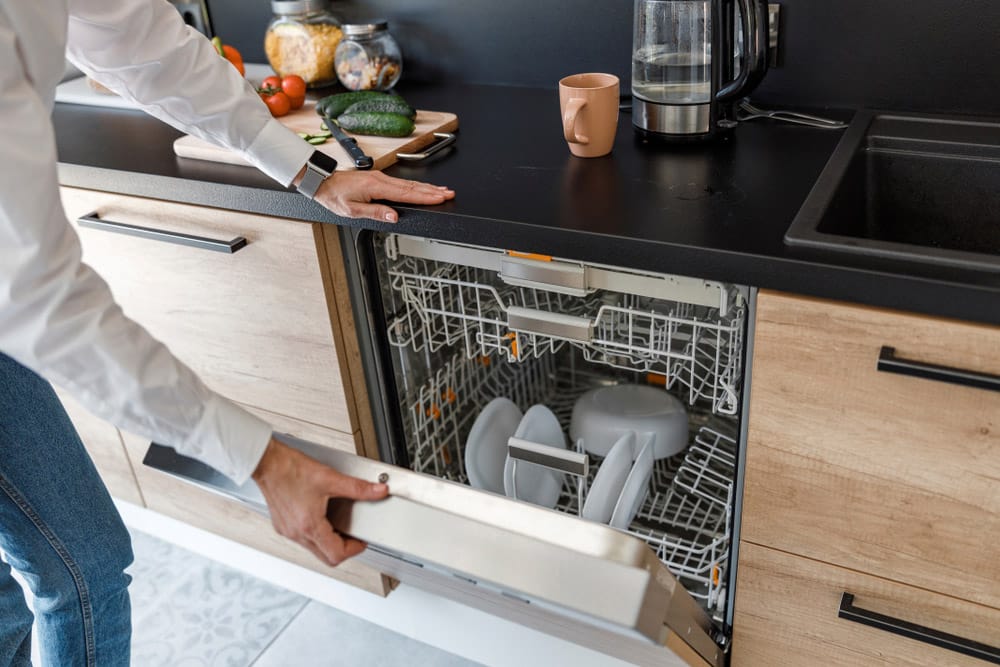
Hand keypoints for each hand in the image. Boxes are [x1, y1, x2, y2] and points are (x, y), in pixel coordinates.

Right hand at [251, 437, 388, 565]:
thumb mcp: (331, 478)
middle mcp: (296, 533)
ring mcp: (287, 530)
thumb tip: (379, 491)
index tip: (361, 541)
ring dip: (328, 541)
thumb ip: (358, 487)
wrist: (267, 462)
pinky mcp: (282, 525)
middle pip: (325, 557)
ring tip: (338, 524)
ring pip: (313, 549)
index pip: (336, 554)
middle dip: (343, 549)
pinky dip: (316, 533)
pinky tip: (320, 517)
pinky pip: (302, 539)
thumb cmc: (290, 469)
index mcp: (309, 526)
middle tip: (353, 536)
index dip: (354, 549)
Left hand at [312, 170, 454, 221]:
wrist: (322, 180)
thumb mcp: (352, 210)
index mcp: (376, 187)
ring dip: (427, 187)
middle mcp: (381, 179)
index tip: (440, 198)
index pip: (406, 194)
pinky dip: (415, 185)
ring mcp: (381, 177)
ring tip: (442, 190)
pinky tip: (422, 187)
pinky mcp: (379, 178)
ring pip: (409, 183)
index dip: (425, 196)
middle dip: (433, 191)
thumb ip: (375, 213)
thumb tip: (394, 217)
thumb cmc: (335, 196)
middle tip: (450, 193)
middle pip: (412, 186)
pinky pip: (402, 182)